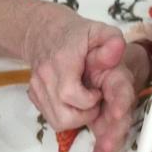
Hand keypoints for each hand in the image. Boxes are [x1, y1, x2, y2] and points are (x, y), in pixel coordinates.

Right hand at [25, 3, 125, 130]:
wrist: (44, 30)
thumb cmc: (75, 34)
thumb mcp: (98, 30)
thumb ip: (111, 39)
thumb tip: (118, 47)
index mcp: (61, 61)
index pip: (71, 94)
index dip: (90, 100)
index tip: (98, 91)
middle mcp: (45, 75)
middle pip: (64, 115)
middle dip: (85, 114)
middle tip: (94, 100)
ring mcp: (36, 86)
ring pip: (57, 121)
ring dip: (76, 118)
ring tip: (85, 101)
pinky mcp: (33, 94)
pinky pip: (51, 117)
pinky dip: (65, 115)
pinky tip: (73, 101)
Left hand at [79, 42, 151, 151]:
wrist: (85, 51)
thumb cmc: (90, 43)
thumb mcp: (98, 35)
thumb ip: (107, 41)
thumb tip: (116, 44)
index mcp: (118, 76)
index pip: (122, 90)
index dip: (120, 101)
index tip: (118, 112)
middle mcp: (116, 97)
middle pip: (118, 120)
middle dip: (113, 136)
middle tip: (107, 150)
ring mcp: (107, 110)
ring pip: (106, 132)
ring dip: (102, 142)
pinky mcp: (97, 120)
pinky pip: (99, 142)